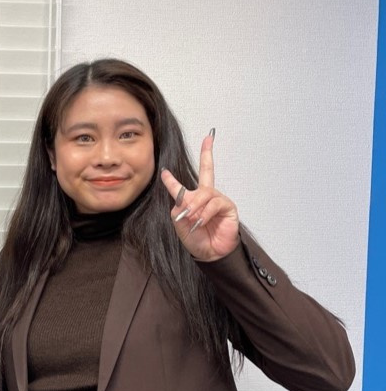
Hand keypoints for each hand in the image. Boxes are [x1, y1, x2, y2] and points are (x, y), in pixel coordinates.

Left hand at [160, 130, 239, 261]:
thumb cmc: (195, 239)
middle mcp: (205, 196)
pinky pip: (214, 203)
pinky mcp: (227, 206)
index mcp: (190, 200)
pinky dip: (205, 212)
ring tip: (191, 218)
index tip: (164, 171)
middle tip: (208, 137)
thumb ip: (179, 207)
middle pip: (207, 170)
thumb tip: (187, 199)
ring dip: (195, 206)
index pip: (180, 186)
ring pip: (205, 193)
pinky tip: (201, 221)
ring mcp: (217, 200)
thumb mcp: (179, 223)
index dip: (171, 180)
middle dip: (207, 153)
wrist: (209, 252)